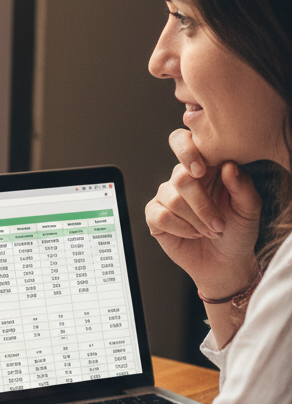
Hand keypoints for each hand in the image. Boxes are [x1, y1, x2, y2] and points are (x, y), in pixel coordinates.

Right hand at [145, 128, 260, 296]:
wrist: (224, 262)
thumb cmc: (238, 232)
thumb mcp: (249, 209)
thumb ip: (242, 186)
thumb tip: (228, 165)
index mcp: (204, 167)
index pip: (183, 141)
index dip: (187, 151)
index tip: (200, 170)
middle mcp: (182, 178)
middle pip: (180, 178)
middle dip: (202, 205)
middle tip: (219, 224)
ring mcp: (166, 196)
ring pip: (172, 200)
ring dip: (196, 221)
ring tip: (210, 232)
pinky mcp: (154, 216)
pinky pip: (160, 216)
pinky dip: (181, 228)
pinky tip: (192, 234)